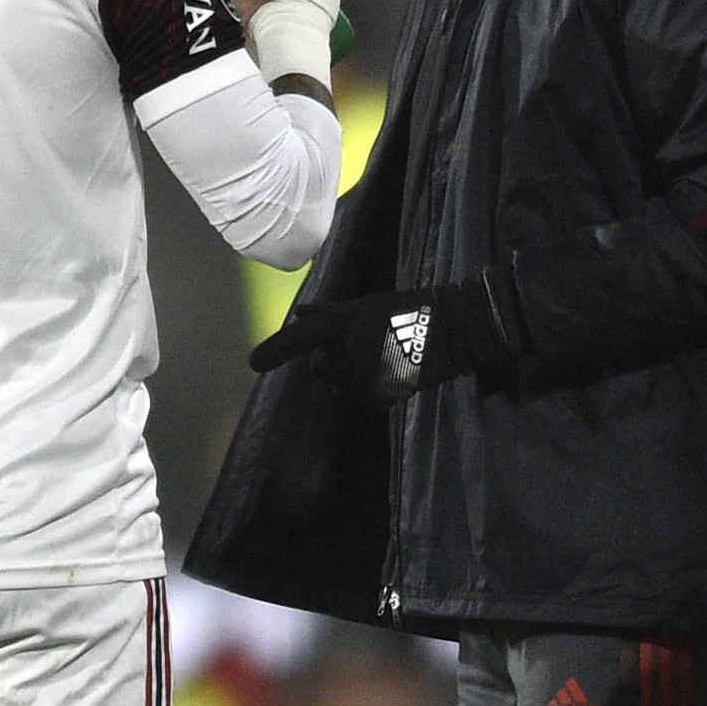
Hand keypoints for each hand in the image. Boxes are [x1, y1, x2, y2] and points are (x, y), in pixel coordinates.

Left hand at [252, 271, 520, 401]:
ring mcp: (365, 376)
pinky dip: (369, 391)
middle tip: (359, 346)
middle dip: (330, 361)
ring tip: (378, 357)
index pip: (301, 338)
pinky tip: (388, 372)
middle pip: (319, 368)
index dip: (275, 351)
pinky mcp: (381, 395)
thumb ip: (329, 315)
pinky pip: (360, 399)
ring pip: (339, 386)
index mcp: (343, 323)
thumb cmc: (408, 309)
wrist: (453, 329)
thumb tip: (299, 314)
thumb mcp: (367, 305)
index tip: (253, 363)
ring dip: (349, 377)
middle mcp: (348, 352)